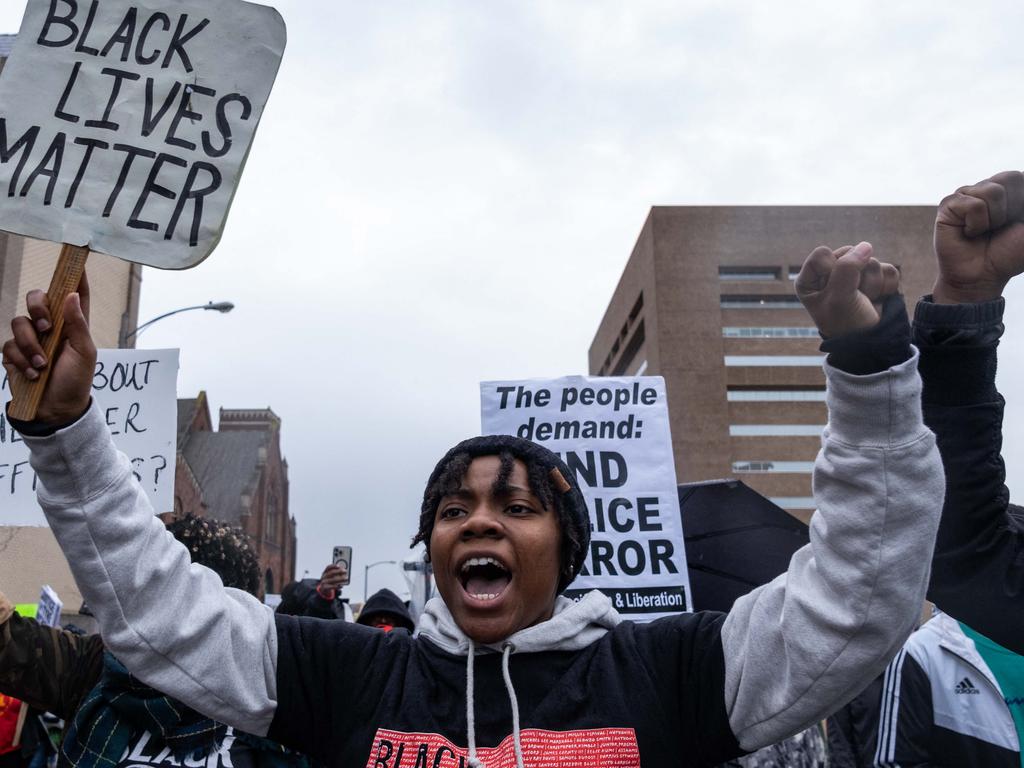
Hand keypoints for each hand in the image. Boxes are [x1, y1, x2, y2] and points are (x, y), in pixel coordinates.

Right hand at [2, 273, 95, 424]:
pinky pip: (8, 345)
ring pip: (19, 322)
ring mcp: (31, 339)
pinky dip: (21, 360)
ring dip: (30, 345)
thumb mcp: (85, 352)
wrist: (56, 410)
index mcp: (73, 323)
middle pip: (36, 298)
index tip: (76, 259)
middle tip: (47, 326)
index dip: (74, 276)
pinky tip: (33, 374)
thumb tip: (70, 294)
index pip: (73, 294)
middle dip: (38, 308)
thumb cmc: (76, 380)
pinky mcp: (14, 353)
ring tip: (42, 364)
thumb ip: (78, 323)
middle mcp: (51, 326)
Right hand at [318, 564, 347, 593]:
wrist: (323, 589)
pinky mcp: (325, 587)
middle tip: (345, 571)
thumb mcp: (331, 577)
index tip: (339, 566)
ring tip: (346, 578)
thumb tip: (344, 572)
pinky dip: (337, 586)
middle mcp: (324, 576)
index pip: (328, 567)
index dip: (333, 566)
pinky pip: (331, 586)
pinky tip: (341, 586)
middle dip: (339, 571)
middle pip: (331, 573)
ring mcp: (323, 582)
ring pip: (332, 580)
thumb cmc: (330, 581)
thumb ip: (337, 574)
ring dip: (340, 579)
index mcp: (325, 572)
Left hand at [795, 242, 900, 337]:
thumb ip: (847, 268)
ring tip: (864, 301)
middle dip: (856, 277)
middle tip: (853, 298)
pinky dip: (886, 286)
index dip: (833, 269)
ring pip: (871, 261)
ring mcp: (855, 274)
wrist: (872, 342)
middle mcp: (830, 273)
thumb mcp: (839, 298)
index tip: (834, 291)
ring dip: (872, 285)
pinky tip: (877, 299)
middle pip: (849, 253)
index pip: (822, 254)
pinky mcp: (876, 277)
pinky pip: (888, 269)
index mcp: (810, 279)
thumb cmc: (847, 323)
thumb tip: (866, 245)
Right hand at [933, 170, 1023, 303]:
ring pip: (991, 192)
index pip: (1022, 178)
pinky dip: (976, 225)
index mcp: (1012, 188)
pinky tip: (969, 233)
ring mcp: (967, 193)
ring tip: (984, 231)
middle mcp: (988, 186)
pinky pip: (973, 205)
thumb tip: (1016, 204)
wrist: (982, 277)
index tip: (1018, 222)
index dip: (1022, 203)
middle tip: (1000, 227)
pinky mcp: (949, 204)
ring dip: (994, 219)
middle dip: (1011, 209)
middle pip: (1010, 178)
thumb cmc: (1009, 254)